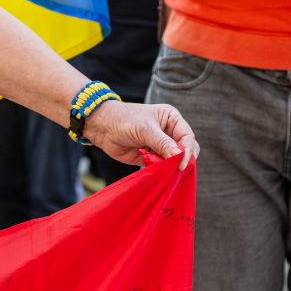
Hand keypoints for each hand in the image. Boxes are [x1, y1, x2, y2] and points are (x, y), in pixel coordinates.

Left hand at [81, 100, 197, 169]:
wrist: (101, 127)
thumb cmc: (124, 120)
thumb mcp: (145, 129)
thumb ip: (162, 143)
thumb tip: (180, 157)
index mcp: (172, 119)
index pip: (188, 137)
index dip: (188, 150)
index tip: (182, 163)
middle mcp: (169, 132)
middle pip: (185, 150)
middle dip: (181, 160)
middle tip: (176, 169)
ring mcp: (160, 146)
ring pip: (174, 160)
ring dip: (171, 167)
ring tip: (165, 171)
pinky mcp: (151, 157)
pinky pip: (162, 167)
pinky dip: (161, 170)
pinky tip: (156, 171)